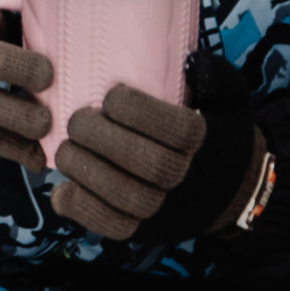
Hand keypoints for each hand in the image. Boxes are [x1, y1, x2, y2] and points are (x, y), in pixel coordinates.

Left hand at [52, 55, 264, 241]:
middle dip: (104, 139)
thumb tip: (191, 59)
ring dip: (88, 172)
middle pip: (149, 164)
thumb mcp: (228, 100)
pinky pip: (113, 227)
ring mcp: (165, 208)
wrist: (228, 191)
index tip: (111, 96)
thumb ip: (216, 76)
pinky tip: (61, 190)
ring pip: (128, 197)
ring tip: (65, 149)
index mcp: (205, 140)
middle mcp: (187, 178)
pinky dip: (82, 210)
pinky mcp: (143, 230)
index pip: (177, 130)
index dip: (138, 111)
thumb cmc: (216, 133)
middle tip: (76, 120)